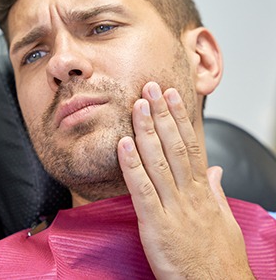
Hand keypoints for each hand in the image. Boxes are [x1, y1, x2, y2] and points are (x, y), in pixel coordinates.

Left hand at [117, 82, 252, 278]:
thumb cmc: (218, 259)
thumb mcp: (223, 221)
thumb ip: (215, 192)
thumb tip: (213, 171)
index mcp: (202, 192)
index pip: (191, 145)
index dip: (179, 118)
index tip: (171, 96)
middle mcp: (189, 194)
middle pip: (174, 146)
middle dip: (161, 115)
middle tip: (150, 88)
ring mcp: (173, 208)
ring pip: (158, 161)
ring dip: (145, 131)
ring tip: (137, 105)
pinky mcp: (156, 225)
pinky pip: (142, 190)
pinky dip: (132, 166)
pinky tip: (123, 145)